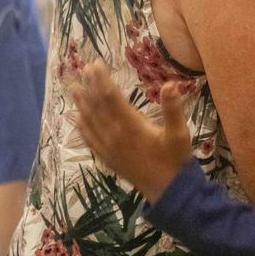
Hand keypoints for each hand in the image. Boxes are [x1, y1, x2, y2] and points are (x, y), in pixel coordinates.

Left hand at [74, 61, 192, 202]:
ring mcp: (108, 148)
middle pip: (96, 106)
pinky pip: (89, 139)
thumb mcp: (180, 133)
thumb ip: (173, 108)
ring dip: (81, 103)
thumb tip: (170, 84)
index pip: (110, 97)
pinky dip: (81, 126)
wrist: (167, 191)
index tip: (96, 64)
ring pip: (89, 121)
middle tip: (84, 69)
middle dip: (89, 86)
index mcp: (130, 126)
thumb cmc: (175, 159)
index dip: (102, 79)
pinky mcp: (107, 158)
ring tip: (74, 88)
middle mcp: (114, 135)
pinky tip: (77, 119)